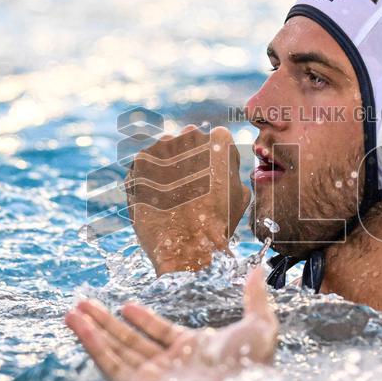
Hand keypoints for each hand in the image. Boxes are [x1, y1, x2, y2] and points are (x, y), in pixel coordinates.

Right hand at [65, 266, 277, 380]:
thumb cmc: (255, 365)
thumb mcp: (261, 326)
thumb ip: (255, 299)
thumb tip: (257, 270)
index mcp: (196, 355)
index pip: (162, 337)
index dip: (145, 321)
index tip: (126, 305)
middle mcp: (172, 370)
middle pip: (132, 345)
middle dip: (107, 325)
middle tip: (84, 304)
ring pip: (117, 354)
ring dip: (94, 332)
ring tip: (73, 311)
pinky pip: (112, 368)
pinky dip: (95, 347)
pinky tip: (82, 326)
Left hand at [125, 125, 249, 274]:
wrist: (184, 245)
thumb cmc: (217, 223)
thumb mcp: (240, 196)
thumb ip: (233, 172)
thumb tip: (227, 168)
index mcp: (220, 140)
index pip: (217, 139)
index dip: (214, 158)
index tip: (211, 175)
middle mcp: (191, 135)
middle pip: (190, 139)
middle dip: (190, 157)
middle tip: (190, 184)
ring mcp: (163, 145)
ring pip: (167, 150)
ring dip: (168, 165)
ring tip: (172, 194)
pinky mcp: (141, 159)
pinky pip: (147, 163)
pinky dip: (150, 177)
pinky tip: (157, 196)